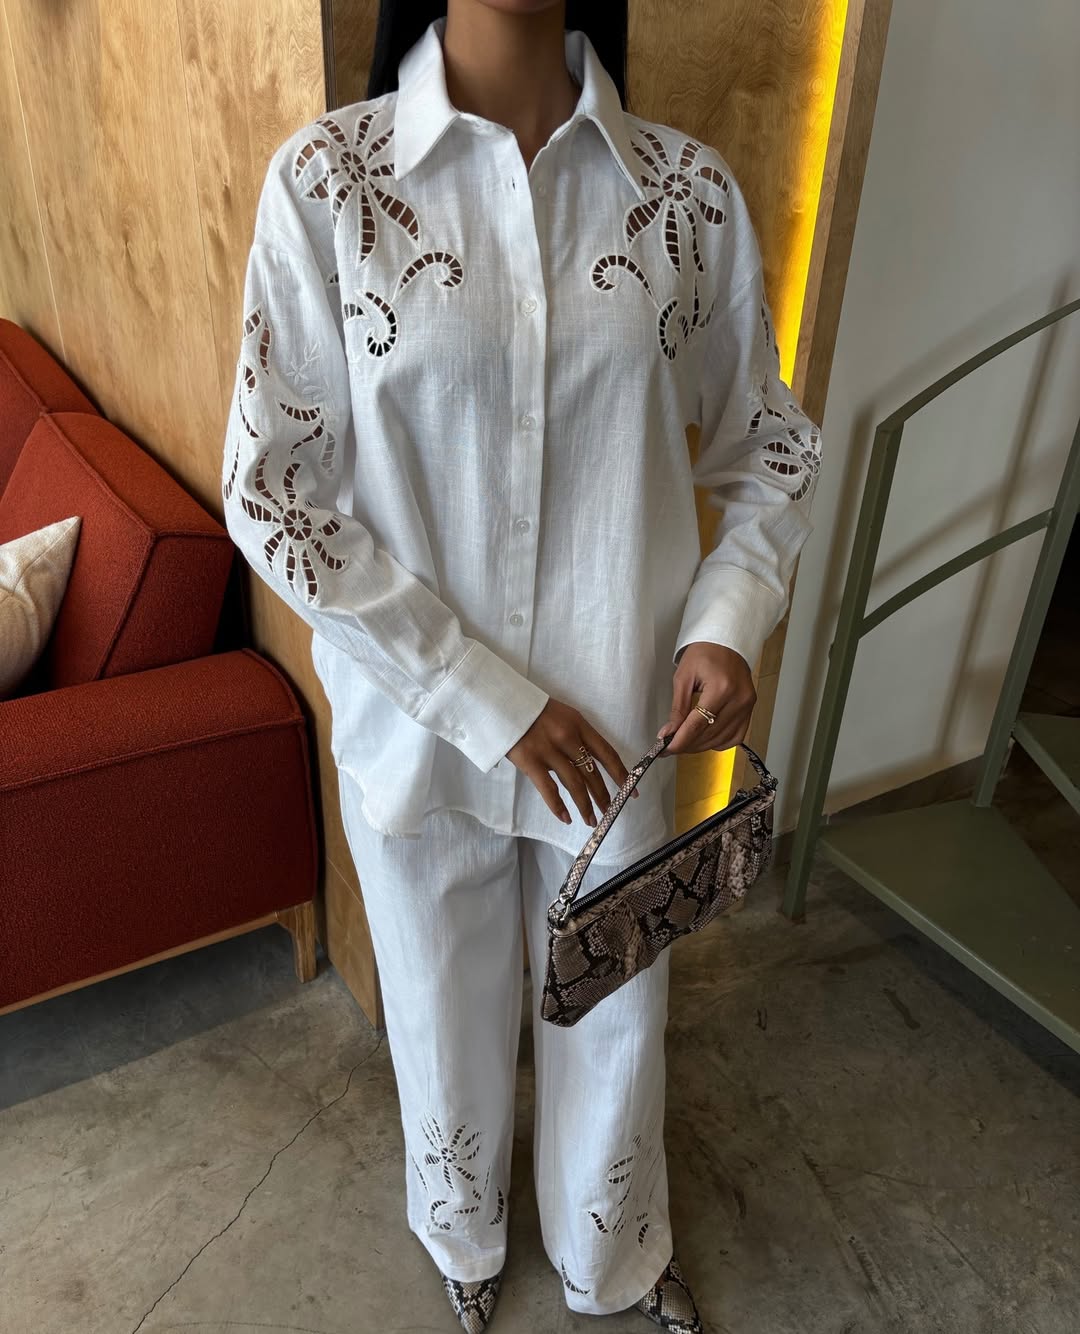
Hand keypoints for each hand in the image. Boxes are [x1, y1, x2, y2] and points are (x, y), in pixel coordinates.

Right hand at [505, 698, 638, 827]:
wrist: (499, 701)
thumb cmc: (530, 709)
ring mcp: (549, 750)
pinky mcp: (530, 761)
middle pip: (592, 772)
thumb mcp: (560, 714)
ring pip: (575, 784)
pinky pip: (549, 789)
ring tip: (591, 820)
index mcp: (578, 724)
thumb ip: (574, 736)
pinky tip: (566, 818)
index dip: (621, 774)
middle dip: (603, 795)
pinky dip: (559, 807)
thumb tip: (585, 763)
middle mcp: (568, 737)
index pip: (607, 753)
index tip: (631, 791)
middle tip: (610, 811)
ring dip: (585, 805)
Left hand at [658, 642, 756, 754]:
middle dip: (687, 744)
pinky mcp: (750, 709)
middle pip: (710, 734)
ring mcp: (747, 706)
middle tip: (670, 746)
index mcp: (721, 688)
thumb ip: (677, 709)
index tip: (665, 749)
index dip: (680, 741)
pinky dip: (719, 742)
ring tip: (684, 741)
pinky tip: (705, 738)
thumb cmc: (704, 653)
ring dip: (701, 745)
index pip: (698, 725)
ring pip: (722, 739)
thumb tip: (668, 733)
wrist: (726, 642)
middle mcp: (738, 699)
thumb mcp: (684, 677)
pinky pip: (735, 736)